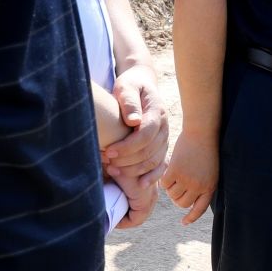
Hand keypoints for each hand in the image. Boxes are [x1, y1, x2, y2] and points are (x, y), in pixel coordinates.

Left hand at [104, 67, 169, 227]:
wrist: (141, 86)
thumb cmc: (130, 87)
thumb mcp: (126, 87)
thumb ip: (129, 101)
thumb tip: (133, 121)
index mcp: (157, 111)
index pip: (146, 134)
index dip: (127, 146)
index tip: (108, 151)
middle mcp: (164, 126)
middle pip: (150, 150)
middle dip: (126, 159)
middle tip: (106, 161)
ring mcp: (165, 138)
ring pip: (154, 160)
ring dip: (134, 169)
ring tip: (113, 169)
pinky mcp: (162, 147)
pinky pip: (162, 165)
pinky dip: (152, 176)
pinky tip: (140, 184)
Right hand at [158, 130, 217, 224]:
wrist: (202, 133)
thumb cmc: (205, 150)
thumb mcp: (209, 171)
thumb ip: (201, 185)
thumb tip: (187, 201)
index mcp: (210, 187)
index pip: (199, 209)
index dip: (191, 217)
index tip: (184, 222)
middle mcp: (199, 186)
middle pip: (182, 203)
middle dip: (177, 198)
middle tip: (176, 187)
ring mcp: (187, 180)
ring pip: (172, 195)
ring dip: (171, 188)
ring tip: (175, 174)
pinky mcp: (175, 172)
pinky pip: (165, 184)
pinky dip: (165, 178)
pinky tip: (170, 169)